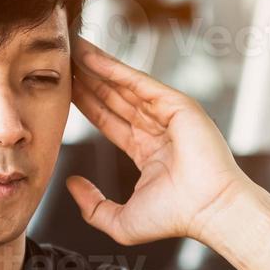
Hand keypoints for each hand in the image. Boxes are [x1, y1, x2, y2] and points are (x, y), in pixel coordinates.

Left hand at [70, 39, 248, 244]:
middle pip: (115, 97)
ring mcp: (168, 115)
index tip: (63, 90)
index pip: (110, 120)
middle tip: (61, 59)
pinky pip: (138, 82)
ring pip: (124, 85)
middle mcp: (158, 129)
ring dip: (97, 66)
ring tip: (70, 48)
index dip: (87, 104)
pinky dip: (114, 68)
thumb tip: (71, 183)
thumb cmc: (175, 219)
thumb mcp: (121, 221)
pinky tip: (90, 57)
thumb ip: (92, 206)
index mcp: (148, 152)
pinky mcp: (177, 104)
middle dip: (88, 79)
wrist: (208, 211)